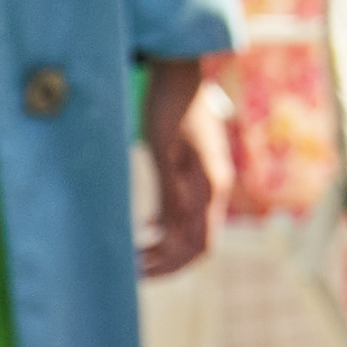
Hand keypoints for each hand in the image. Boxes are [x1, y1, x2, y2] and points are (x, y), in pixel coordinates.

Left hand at [138, 55, 229, 278]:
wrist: (179, 74)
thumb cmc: (169, 108)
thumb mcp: (164, 151)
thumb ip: (169, 192)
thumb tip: (168, 234)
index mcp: (209, 187)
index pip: (201, 244)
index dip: (172, 264)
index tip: (141, 272)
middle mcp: (213, 189)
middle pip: (198, 243)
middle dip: (168, 262)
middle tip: (133, 271)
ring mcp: (206, 182)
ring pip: (191, 229)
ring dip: (166, 247)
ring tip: (135, 255)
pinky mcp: (196, 174)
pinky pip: (186, 212)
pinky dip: (166, 227)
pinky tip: (145, 229)